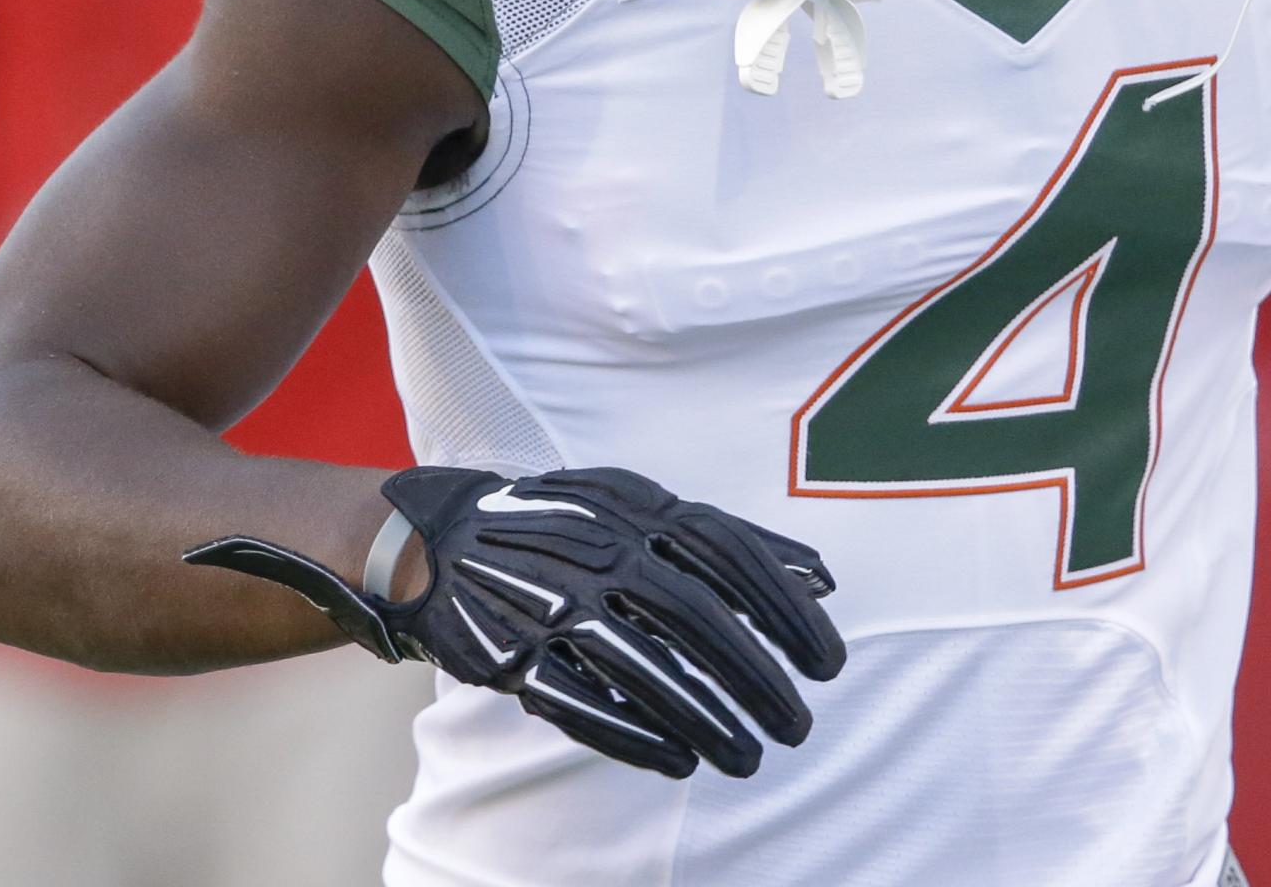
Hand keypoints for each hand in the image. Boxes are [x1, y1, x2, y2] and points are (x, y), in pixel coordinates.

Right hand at [187, 464, 844, 778]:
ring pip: (642, 667)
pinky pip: (582, 703)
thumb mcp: (645, 510)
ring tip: (749, 756)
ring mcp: (552, 605)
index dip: (785, 612)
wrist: (440, 540)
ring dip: (704, 717)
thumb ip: (731, 542)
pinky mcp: (513, 656)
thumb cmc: (566, 526)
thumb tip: (822, 576)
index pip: (730, 557)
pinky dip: (633, 733)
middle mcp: (598, 552)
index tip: (829, 662)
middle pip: (695, 618)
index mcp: (638, 511)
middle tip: (799, 724)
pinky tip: (681, 759)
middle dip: (754, 675)